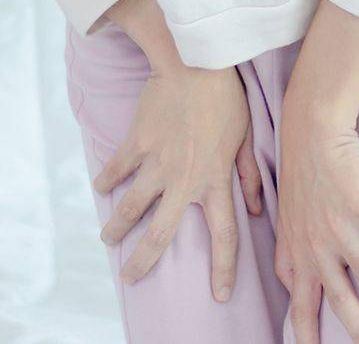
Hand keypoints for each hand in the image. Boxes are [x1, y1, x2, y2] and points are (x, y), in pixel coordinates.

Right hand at [94, 0, 261, 301]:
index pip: (224, 235)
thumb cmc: (226, 100)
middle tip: (131, 277)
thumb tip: (256, 209)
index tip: (219, 294)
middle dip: (144, 261)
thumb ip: (250, 177)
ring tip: (108, 240)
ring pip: (131, 208)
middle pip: (162, 233)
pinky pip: (116, 170)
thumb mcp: (245, 138)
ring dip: (117, 228)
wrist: (194, 63)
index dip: (223, 268)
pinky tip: (102, 189)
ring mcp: (157, 163)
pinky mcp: (136, 144)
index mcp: (215, 181)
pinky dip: (107, 181)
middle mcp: (185, 180)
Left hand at [276, 116, 358, 342]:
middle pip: (341, 303)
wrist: (311, 134)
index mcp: (299, 256)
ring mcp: (341, 229)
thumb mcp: (285, 224)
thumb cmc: (300, 179)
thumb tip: (289, 285)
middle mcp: (318, 248)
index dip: (307, 336)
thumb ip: (289, 257)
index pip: (300, 307)